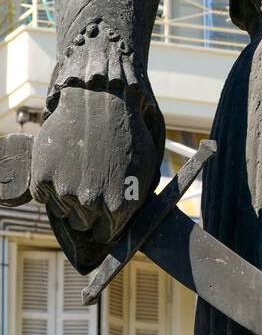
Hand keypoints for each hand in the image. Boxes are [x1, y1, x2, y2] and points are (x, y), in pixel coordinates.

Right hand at [31, 88, 163, 252]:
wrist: (102, 100)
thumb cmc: (126, 133)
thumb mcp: (145, 168)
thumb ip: (134, 200)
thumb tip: (125, 221)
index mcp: (120, 205)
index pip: (104, 234)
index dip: (104, 222)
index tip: (102, 211)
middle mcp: (91, 203)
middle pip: (82, 224)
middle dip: (87, 209)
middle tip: (91, 182)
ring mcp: (65, 190)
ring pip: (62, 210)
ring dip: (67, 196)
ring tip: (79, 168)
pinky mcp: (43, 177)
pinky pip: (43, 195)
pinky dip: (49, 183)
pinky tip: (63, 162)